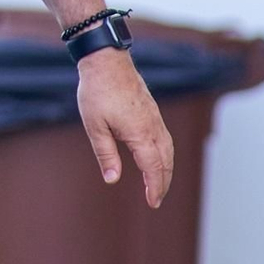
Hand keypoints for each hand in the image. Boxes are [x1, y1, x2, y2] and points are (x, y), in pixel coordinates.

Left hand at [76, 48, 174, 207]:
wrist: (106, 61)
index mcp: (140, 134)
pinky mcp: (153, 110)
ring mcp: (155, 118)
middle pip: (166, 162)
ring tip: (158, 183)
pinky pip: (165, 138)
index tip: (153, 203)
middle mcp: (153, 127)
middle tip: (156, 199)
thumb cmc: (97, 92)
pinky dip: (165, 153)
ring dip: (166, 169)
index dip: (155, 188)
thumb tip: (112, 180)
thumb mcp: (95, 126)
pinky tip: (157, 157)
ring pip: (168, 150)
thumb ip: (106, 154)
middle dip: (163, 182)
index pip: (153, 168)